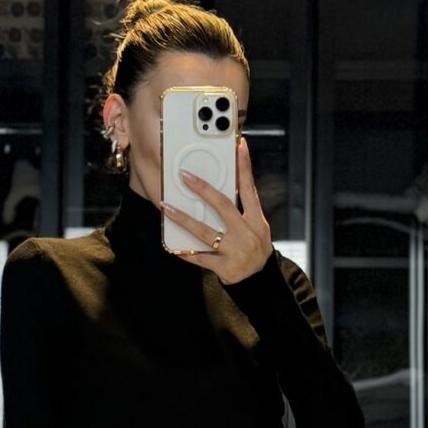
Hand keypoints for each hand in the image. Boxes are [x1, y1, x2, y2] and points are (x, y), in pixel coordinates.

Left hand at [161, 133, 272, 284]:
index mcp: (257, 221)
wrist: (260, 282)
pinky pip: (200, 258)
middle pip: (223, 206)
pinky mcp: (224, 267)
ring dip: (183, 218)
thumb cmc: (255, 249)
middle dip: (203, 189)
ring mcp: (235, 251)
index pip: (249, 188)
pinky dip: (186, 252)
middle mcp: (247, 234)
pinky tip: (172, 245)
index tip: (238, 145)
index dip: (245, 166)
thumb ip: (242, 210)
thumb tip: (218, 189)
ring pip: (205, 232)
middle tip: (185, 175)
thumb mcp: (257, 228)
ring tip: (166, 206)